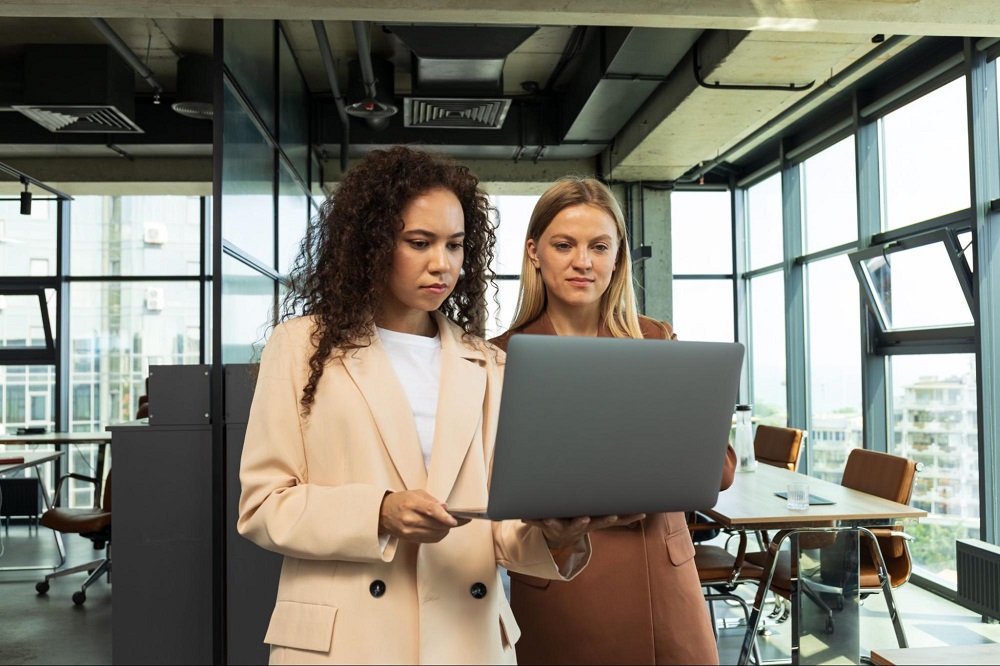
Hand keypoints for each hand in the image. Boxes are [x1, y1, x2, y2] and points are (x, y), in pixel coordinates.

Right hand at [378, 490, 469, 543]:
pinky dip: (439, 535)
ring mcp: (409, 531)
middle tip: (459, 519)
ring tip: (449, 523)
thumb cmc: (399, 501)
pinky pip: (430, 540)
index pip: (430, 511)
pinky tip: (441, 529)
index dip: (445, 516)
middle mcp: (410, 518)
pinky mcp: (410, 539)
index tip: (455, 520)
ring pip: (435, 534)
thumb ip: (431, 500)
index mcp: (411, 503)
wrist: (381, 514)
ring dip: (446, 529)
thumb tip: (445, 507)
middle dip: (450, 523)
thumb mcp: (415, 493)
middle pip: (435, 524)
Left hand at [523, 514, 646, 549]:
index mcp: (589, 523)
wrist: (558, 538)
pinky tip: (522, 516)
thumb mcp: (598, 520)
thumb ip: (621, 516)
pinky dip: (529, 519)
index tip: (614, 516)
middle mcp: (574, 526)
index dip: (608, 520)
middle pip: (580, 525)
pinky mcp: (542, 523)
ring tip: (547, 518)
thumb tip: (645, 512)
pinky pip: (534, 521)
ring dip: (551, 521)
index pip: (602, 522)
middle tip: (585, 518)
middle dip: (581, 522)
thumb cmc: (581, 521)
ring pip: (555, 524)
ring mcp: (558, 526)